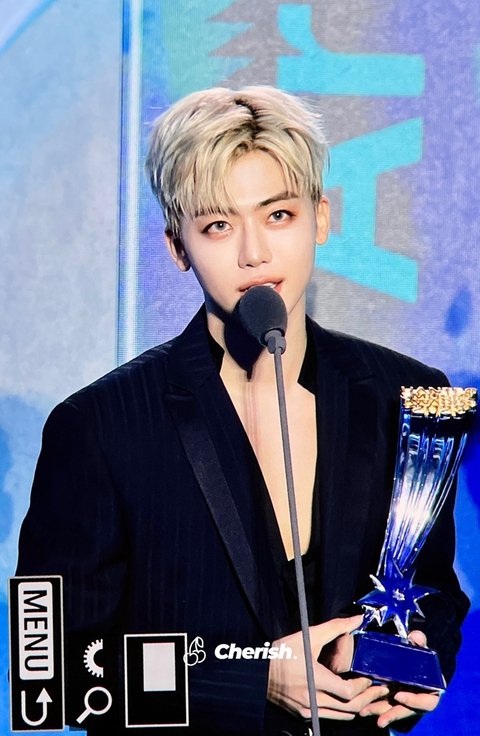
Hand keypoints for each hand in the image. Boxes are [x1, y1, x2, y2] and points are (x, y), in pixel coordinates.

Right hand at [267, 615, 389, 720]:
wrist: (258, 672)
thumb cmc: (282, 654)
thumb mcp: (307, 636)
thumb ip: (335, 627)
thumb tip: (357, 619)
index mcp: (315, 680)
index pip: (348, 692)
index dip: (363, 687)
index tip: (369, 678)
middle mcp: (313, 700)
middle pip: (350, 708)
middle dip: (368, 699)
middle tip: (378, 690)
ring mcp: (308, 711)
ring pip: (342, 716)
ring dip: (357, 707)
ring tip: (366, 695)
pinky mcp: (304, 715)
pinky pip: (330, 717)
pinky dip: (342, 710)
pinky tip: (346, 699)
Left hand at [359, 630, 441, 728]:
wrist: (409, 657)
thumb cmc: (417, 653)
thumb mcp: (419, 647)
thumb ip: (419, 641)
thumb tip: (415, 636)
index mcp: (430, 689)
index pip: (428, 702)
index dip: (414, 701)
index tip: (398, 696)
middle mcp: (418, 699)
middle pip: (408, 711)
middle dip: (393, 713)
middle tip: (380, 717)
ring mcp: (405, 702)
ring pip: (394, 711)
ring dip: (380, 712)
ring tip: (365, 712)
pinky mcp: (394, 702)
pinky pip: (385, 708)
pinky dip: (374, 708)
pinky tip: (363, 709)